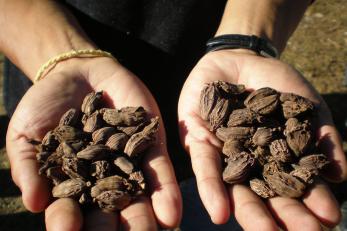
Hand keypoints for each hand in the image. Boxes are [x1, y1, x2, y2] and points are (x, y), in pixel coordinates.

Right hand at [6, 57, 181, 229]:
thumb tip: (33, 203)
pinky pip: (159, 172)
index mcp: (72, 185)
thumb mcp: (26, 135)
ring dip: (144, 219)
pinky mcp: (150, 146)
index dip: (67, 223)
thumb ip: (29, 167)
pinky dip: (165, 192)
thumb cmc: (45, 107)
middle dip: (113, 230)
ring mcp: (129, 165)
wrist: (77, 73)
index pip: (69, 213)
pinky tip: (171, 215)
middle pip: (109, 214)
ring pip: (138, 199)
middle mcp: (103, 181)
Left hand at [178, 50, 346, 229]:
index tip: (328, 219)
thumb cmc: (277, 84)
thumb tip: (341, 176)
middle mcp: (249, 163)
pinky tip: (220, 212)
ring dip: (250, 212)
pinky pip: (205, 166)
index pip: (294, 185)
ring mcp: (224, 154)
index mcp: (275, 159)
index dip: (311, 201)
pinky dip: (212, 188)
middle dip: (282, 216)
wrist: (242, 58)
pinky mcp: (198, 142)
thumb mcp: (306, 106)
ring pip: (236, 187)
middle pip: (265, 195)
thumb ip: (322, 136)